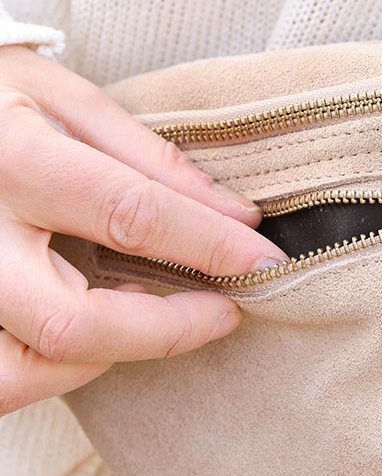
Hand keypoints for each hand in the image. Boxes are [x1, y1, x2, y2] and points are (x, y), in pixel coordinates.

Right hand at [0, 45, 285, 413]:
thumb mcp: (68, 101)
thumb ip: (151, 160)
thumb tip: (238, 215)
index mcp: (14, 160)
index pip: (128, 215)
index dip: (209, 245)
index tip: (263, 260)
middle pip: (70, 324)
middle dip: (162, 332)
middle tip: (220, 314)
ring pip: (21, 373)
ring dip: (100, 361)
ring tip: (148, 323)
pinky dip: (51, 370)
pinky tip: (90, 333)